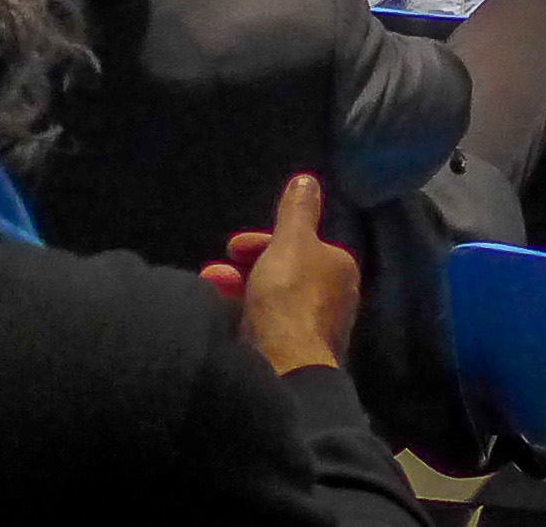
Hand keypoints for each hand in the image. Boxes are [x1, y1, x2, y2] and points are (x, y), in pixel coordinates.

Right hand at [203, 175, 360, 376]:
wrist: (285, 366)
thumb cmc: (290, 297)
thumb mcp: (290, 242)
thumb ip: (296, 212)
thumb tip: (306, 180)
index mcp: (338, 269)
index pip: (299, 247)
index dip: (263, 243)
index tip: (232, 247)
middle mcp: (333, 300)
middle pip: (281, 276)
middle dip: (243, 270)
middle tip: (213, 272)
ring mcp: (314, 332)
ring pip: (269, 304)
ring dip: (235, 293)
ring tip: (207, 292)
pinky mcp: (294, 357)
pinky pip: (264, 330)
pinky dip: (240, 319)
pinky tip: (218, 321)